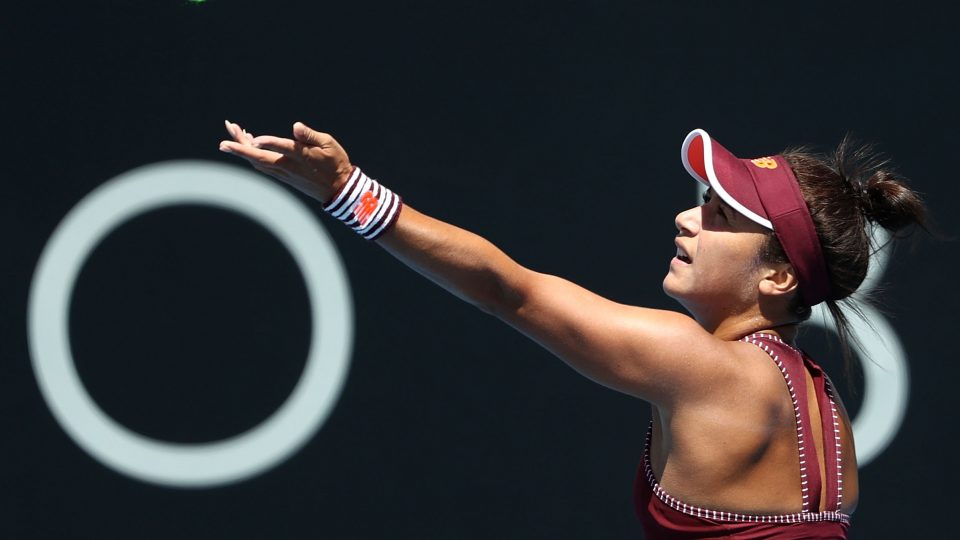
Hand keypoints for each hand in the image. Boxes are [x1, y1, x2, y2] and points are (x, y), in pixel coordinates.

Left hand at [219, 120, 353, 202]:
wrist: (338, 190)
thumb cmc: (335, 163)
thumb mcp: (329, 144)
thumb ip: (310, 135)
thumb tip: (296, 127)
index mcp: (301, 156)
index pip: (281, 147)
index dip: (267, 141)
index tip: (251, 136)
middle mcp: (289, 166)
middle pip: (260, 156)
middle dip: (241, 145)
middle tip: (229, 128)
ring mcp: (284, 173)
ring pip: (258, 161)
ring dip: (242, 148)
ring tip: (234, 131)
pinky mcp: (283, 176)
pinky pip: (262, 165)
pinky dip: (252, 155)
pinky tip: (249, 144)